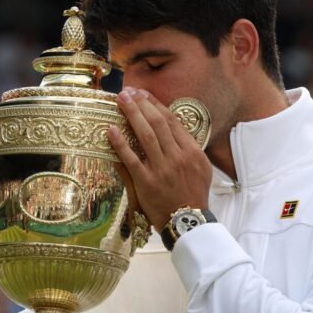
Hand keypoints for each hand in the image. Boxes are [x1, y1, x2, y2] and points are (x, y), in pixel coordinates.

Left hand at [107, 87, 211, 228]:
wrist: (188, 220)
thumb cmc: (194, 194)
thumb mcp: (201, 168)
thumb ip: (189, 148)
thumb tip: (175, 130)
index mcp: (192, 151)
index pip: (171, 121)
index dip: (156, 105)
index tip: (144, 94)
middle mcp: (177, 157)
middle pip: (157, 123)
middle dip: (141, 104)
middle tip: (128, 92)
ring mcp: (161, 169)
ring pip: (145, 135)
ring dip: (132, 115)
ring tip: (121, 101)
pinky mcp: (147, 182)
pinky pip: (131, 159)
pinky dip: (120, 143)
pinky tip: (111, 130)